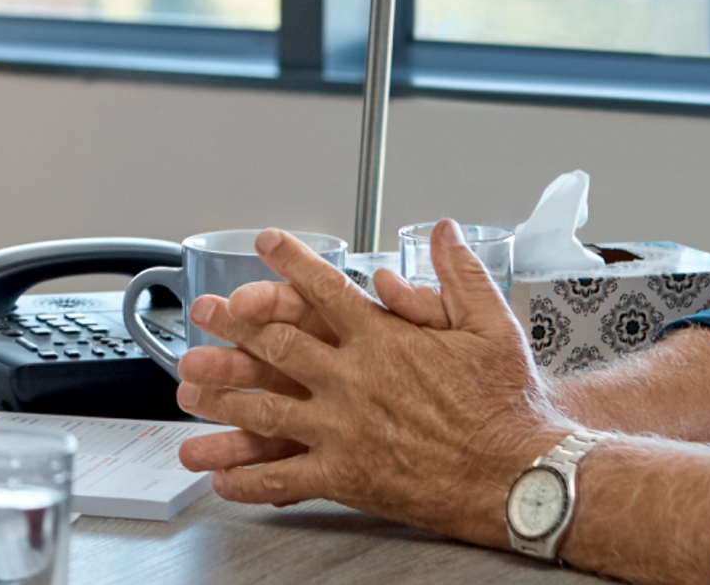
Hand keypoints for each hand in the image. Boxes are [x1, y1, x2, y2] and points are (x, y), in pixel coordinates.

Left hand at [170, 224, 563, 544]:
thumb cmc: (509, 404)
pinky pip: (285, 477)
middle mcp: (355, 380)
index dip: (290, 263)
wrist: (521, 476)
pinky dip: (248, 477)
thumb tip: (442, 231)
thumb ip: (459, 276)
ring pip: (267, 407)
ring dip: (223, 395)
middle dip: (234, 325)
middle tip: (205, 313)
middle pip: (278, 343)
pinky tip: (221, 475)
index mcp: (385, 340)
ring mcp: (345, 430)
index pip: (325, 289)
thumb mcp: (493, 326)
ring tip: (188, 388)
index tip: (266, 243)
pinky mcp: (347, 476)